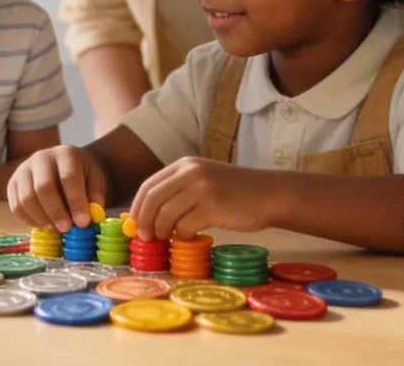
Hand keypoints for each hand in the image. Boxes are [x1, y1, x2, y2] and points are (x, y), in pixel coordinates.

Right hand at [6, 145, 107, 231]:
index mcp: (66, 154)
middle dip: (56, 212)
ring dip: (42, 219)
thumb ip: (95, 198)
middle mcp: (41, 158)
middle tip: (67, 229)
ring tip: (56, 228)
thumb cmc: (82, 176)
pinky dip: (29, 221)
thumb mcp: (95, 181)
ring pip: (27, 199)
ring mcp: (23, 170)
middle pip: (44, 187)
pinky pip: (16, 207)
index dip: (76, 201)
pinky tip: (44, 224)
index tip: (83, 222)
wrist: (65, 167)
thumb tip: (91, 217)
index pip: (69, 177)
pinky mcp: (12, 183)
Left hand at [129, 157, 272, 241]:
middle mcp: (191, 172)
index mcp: (185, 164)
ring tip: (168, 238)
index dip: (137, 207)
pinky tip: (189, 237)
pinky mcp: (214, 207)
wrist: (269, 193)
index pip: (149, 186)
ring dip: (162, 231)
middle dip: (144, 221)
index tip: (134, 224)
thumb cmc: (234, 191)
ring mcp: (203, 189)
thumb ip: (178, 191)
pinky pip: (185, 226)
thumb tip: (147, 216)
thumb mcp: (203, 180)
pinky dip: (182, 236)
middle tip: (146, 237)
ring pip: (167, 215)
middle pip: (153, 200)